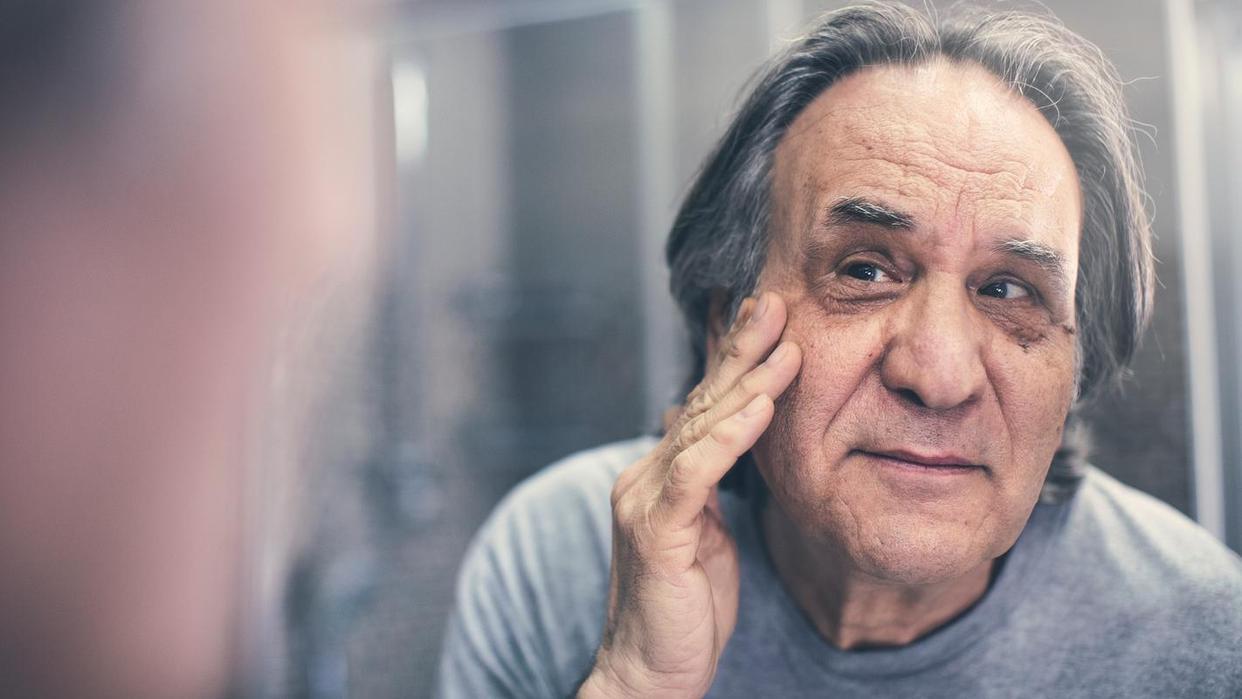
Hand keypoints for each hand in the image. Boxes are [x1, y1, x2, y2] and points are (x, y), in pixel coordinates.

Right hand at [580, 292, 801, 697]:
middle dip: (740, 349)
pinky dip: (730, 436)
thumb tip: (732, 437)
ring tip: (784, 342)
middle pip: (700, 401)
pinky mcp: (656, 532)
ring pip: (700, 427)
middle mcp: (645, 477)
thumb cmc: (684, 611)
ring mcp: (645, 502)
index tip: (766, 317)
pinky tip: (761, 407)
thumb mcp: (708, 535)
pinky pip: (696, 473)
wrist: (649, 675)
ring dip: (746, 381)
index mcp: (660, 476)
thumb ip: (713, 484)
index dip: (733, 360)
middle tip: (774, 301)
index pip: (701, 405)